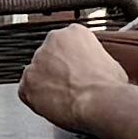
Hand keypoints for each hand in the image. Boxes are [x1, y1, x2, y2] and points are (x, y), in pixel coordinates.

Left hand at [16, 22, 132, 128]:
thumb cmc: (109, 86)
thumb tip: (96, 69)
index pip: (66, 44)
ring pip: (37, 73)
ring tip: (63, 99)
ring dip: (46, 84)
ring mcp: (37, 60)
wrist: (100, 102)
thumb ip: (95, 59)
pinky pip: (27, 91)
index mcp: (74, 32)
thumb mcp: (110, 62)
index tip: (76, 71)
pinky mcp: (27, 82)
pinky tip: (52, 106)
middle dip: (56, 71)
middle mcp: (52, 41)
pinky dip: (36, 100)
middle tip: (69, 86)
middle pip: (49, 57)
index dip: (71, 61)